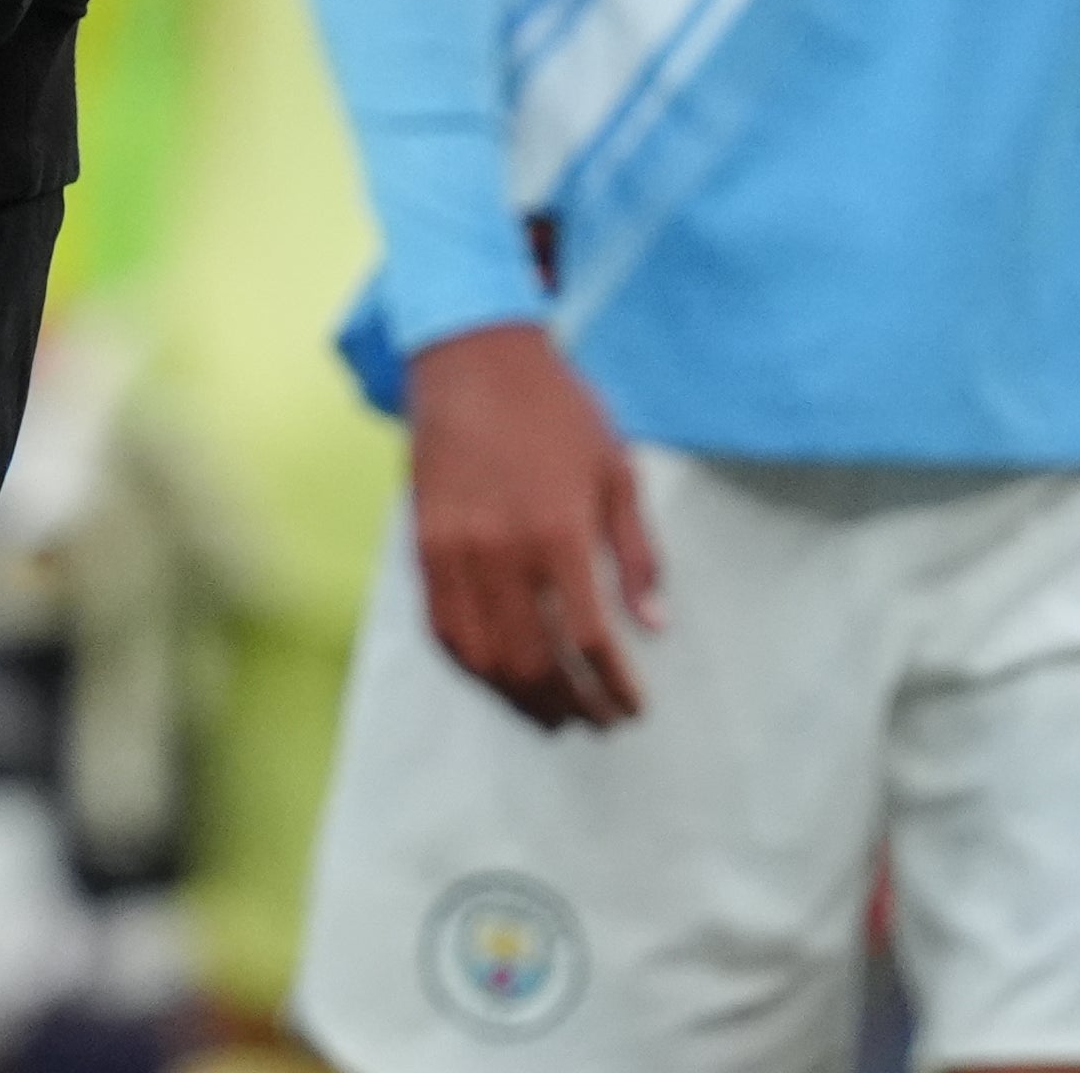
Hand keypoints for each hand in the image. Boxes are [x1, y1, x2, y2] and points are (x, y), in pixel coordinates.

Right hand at [405, 321, 659, 729]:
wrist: (472, 359)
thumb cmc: (556, 411)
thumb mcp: (616, 470)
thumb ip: (636, 552)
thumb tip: (655, 624)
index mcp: (559, 532)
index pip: (592, 641)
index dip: (615, 687)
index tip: (632, 708)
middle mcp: (503, 552)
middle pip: (537, 662)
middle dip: (572, 704)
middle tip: (597, 721)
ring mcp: (455, 553)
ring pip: (486, 658)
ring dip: (522, 699)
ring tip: (552, 715)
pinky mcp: (424, 547)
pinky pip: (444, 629)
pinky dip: (474, 667)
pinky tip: (499, 676)